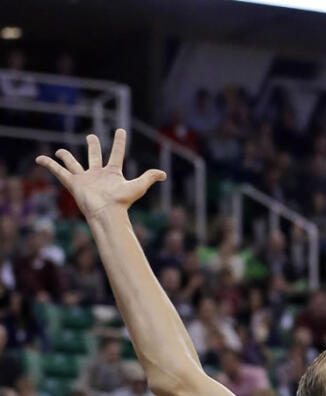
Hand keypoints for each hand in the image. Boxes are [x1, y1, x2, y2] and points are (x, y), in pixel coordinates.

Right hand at [36, 130, 164, 221]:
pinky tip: (39, 159)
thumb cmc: (122, 202)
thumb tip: (164, 174)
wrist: (106, 213)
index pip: (117, 153)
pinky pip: (58, 171)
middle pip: (94, 156)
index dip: (119, 142)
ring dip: (66, 156)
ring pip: (73, 163)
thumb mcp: (138, 187)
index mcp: (112, 173)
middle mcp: (98, 174)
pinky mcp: (73, 183)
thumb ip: (149, 178)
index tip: (121, 130)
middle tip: (91, 137)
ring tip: (59, 151)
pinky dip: (49, 164)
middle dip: (93, 146)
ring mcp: (84, 178)